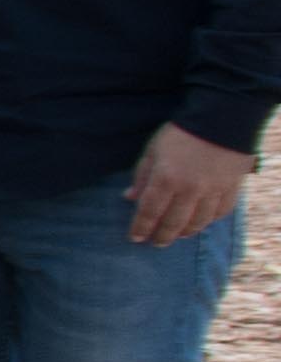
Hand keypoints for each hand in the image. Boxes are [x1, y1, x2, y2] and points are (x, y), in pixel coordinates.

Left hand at [130, 124, 252, 249]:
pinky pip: (220, 212)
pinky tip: (201, 222)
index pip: (149, 212)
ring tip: (178, 236)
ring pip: (198, 222)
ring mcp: (212, 190)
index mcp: (166, 178)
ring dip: (186, 232)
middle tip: (156, 243)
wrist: (222, 118)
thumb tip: (130, 198)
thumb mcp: (153, 150)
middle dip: (162, 236)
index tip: (135, 238)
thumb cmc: (180, 133)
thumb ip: (142, 175)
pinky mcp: (231, 188)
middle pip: (173, 222)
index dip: (141, 227)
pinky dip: (209, 220)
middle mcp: (189, 189)